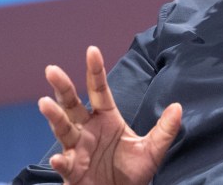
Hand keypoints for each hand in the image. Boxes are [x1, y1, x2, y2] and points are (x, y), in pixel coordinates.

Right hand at [38, 46, 181, 184]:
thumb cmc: (133, 172)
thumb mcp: (153, 149)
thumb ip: (165, 129)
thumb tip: (178, 107)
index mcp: (106, 119)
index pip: (99, 90)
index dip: (95, 71)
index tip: (92, 50)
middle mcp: (88, 129)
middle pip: (72, 104)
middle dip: (63, 87)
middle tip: (52, 70)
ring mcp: (77, 149)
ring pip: (63, 129)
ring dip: (54, 116)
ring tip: (45, 103)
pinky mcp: (73, 171)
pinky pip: (65, 164)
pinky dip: (61, 161)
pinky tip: (59, 157)